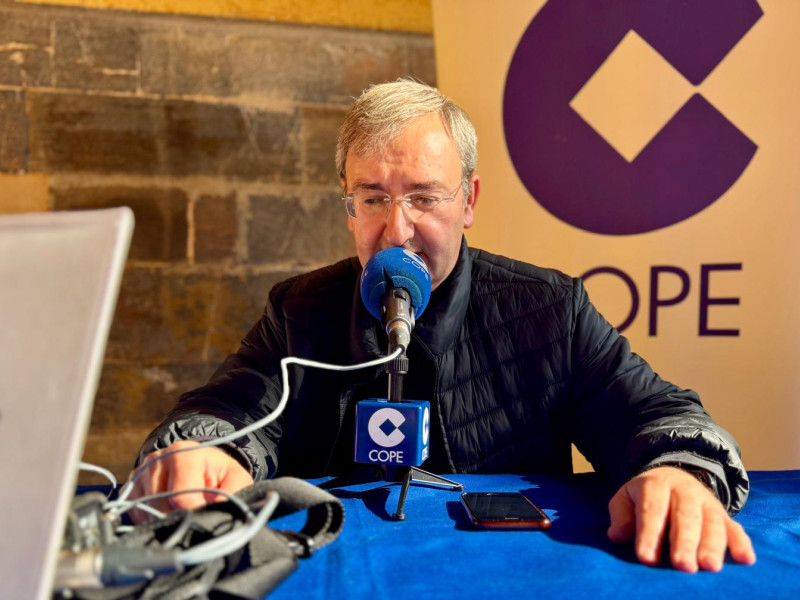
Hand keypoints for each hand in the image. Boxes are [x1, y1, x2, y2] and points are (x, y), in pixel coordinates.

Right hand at [125, 440, 253, 522]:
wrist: (199, 464)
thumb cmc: (218, 473)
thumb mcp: (235, 477)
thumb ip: (235, 491)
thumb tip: (219, 509)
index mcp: (182, 453)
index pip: (180, 496)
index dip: (193, 513)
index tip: (204, 518)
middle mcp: (156, 459)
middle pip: (160, 506)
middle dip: (178, 519)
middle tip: (194, 518)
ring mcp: (140, 473)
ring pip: (147, 512)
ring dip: (164, 520)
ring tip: (182, 513)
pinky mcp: (131, 487)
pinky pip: (135, 514)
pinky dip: (151, 520)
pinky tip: (168, 513)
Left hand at [607, 466, 755, 571]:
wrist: (672, 475)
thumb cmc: (645, 496)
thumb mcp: (626, 498)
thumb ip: (621, 516)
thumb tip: (617, 535)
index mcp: (656, 485)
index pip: (652, 510)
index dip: (649, 534)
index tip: (646, 558)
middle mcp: (684, 491)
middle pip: (685, 517)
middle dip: (684, 542)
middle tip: (682, 566)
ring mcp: (707, 503)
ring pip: (712, 523)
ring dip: (712, 545)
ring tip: (709, 566)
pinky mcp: (723, 515)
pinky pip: (735, 528)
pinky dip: (741, 543)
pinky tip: (746, 559)